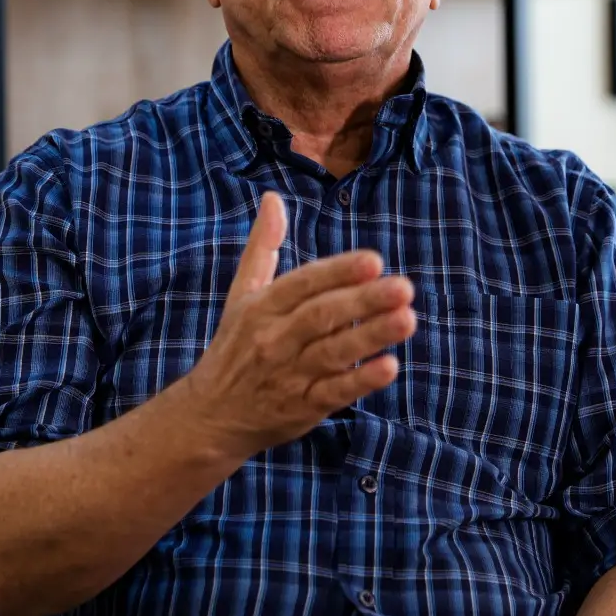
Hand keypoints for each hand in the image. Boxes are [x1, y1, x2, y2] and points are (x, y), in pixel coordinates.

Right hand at [181, 191, 415, 458]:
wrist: (208, 418)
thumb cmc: (234, 348)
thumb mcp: (241, 295)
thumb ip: (263, 247)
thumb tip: (272, 198)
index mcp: (261, 307)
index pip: (303, 284)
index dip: (338, 272)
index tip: (373, 261)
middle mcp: (273, 339)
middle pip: (321, 316)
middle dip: (364, 301)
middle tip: (403, 287)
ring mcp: (288, 375)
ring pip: (333, 352)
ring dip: (371, 335)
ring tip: (407, 319)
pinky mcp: (301, 408)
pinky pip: (333, 393)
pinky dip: (360, 381)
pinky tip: (389, 367)